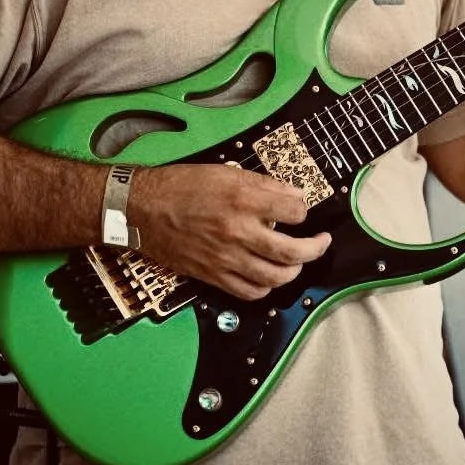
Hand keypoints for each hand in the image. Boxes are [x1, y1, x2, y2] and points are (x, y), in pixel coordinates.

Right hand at [129, 164, 330, 300]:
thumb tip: (291, 194)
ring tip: (299, 260)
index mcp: (243, 199)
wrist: (142, 209)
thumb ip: (263, 184)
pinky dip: (266, 288)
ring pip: (276, 277)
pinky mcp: (213, 276)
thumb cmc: (180, 186)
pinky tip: (269, 276)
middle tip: (322, 241)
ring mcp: (227, 258)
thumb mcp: (226, 171)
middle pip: (294, 251)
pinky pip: (250, 292)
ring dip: (294, 270)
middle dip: (316, 247)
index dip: (304, 208)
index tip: (301, 208)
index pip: (295, 210)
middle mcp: (239, 232)